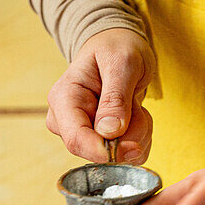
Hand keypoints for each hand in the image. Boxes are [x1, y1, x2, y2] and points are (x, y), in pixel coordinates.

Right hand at [46, 28, 154, 163]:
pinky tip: (135, 116)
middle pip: (96, 151)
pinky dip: (139, 139)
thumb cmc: (116, 47)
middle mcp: (66, 121)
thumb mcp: (121, 62)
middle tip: (138, 109)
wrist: (117, 48)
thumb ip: (115, 97)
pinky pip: (124, 157)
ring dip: (137, 135)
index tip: (133, 148)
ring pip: (115, 157)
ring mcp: (81, 133)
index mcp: (64, 98)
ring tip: (135, 106)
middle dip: (127, 137)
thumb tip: (109, 133)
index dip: (103, 151)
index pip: (76, 138)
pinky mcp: (98, 142)